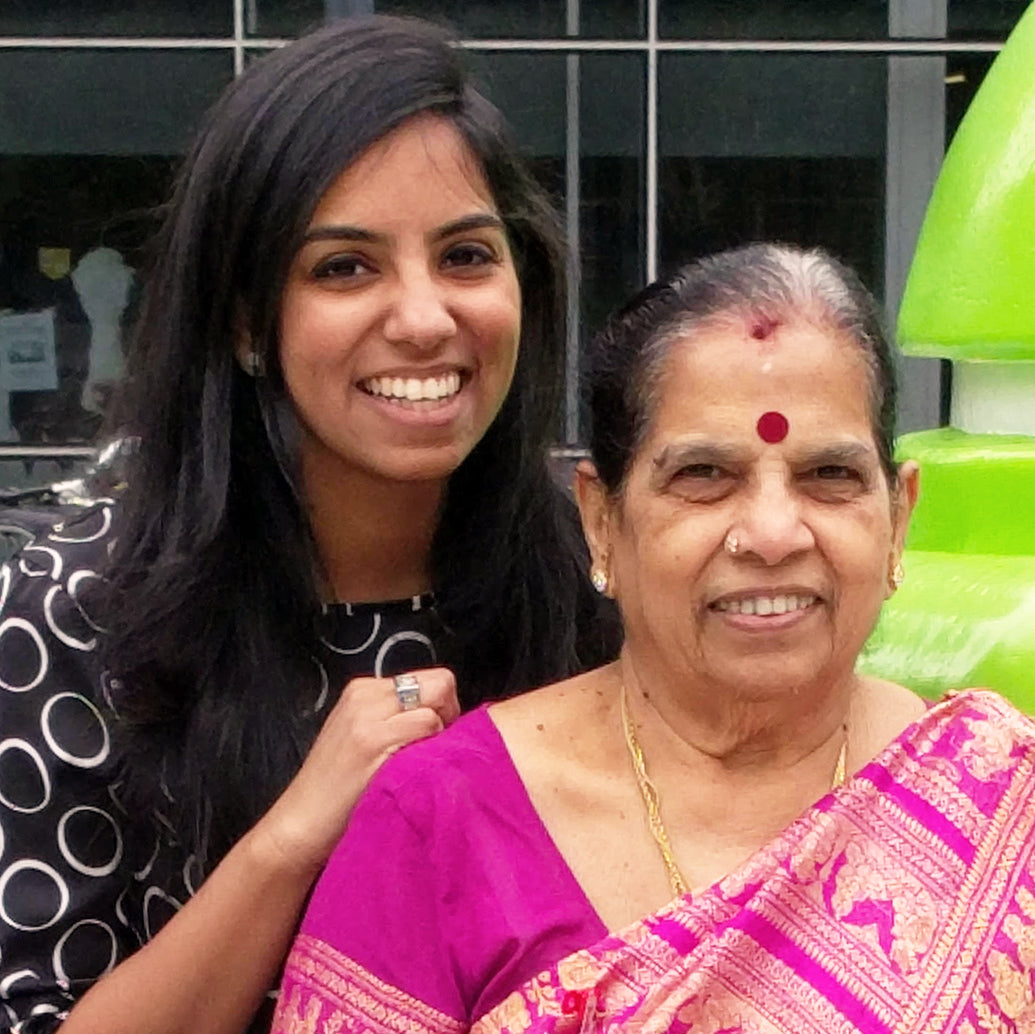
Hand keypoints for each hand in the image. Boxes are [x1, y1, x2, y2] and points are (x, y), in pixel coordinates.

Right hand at [247, 667, 458, 877]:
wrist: (301, 821)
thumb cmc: (338, 789)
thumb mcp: (363, 735)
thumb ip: (396, 717)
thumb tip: (444, 714)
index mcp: (364, 690)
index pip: (431, 679)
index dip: (444, 707)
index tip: (436, 736)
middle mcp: (365, 694)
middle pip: (440, 682)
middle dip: (449, 713)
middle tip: (435, 747)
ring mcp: (367, 714)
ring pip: (437, 701)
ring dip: (441, 733)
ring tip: (420, 761)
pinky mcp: (372, 738)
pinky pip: (427, 724)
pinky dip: (431, 746)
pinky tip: (411, 769)